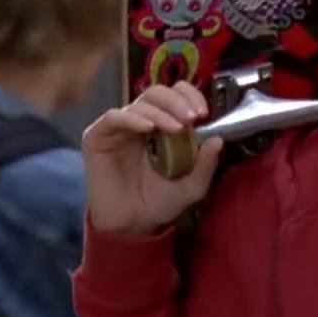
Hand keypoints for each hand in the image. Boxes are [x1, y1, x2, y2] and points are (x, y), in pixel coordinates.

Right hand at [82, 82, 223, 235]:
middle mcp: (141, 121)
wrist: (132, 224)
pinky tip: (148, 128)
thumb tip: (219, 139)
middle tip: (192, 117)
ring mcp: (120, 127)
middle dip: (177, 101)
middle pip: (157, 93)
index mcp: (164, 125)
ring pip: (139, 103)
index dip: (190, 96)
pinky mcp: (98, 136)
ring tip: (175, 128)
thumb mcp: (192, 186)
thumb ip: (205, 164)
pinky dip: (132, 118)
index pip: (176, 95)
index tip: (203, 112)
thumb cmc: (160, 202)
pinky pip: (114, 117)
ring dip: (161, 112)